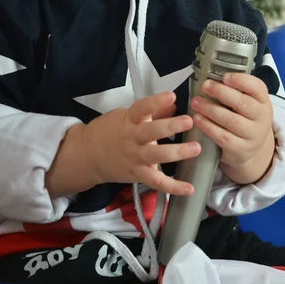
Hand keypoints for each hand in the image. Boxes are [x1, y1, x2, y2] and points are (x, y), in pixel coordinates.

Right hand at [83, 91, 200, 195]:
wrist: (88, 154)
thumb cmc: (111, 130)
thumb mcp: (127, 115)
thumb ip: (152, 112)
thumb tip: (174, 104)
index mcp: (129, 119)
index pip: (142, 108)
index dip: (156, 102)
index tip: (172, 95)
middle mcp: (132, 138)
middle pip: (150, 132)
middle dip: (170, 127)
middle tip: (189, 121)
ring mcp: (134, 157)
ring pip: (155, 156)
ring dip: (176, 153)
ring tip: (196, 149)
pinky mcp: (137, 175)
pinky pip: (156, 182)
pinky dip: (173, 187)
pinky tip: (190, 188)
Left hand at [190, 73, 273, 182]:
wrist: (253, 150)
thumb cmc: (246, 119)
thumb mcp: (249, 103)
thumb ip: (237, 91)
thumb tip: (213, 74)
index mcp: (263, 101)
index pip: (257, 88)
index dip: (241, 81)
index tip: (224, 77)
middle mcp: (262, 118)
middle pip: (243, 103)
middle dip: (221, 92)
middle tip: (205, 85)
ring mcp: (252, 135)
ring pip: (231, 120)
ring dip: (210, 109)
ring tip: (196, 102)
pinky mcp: (240, 149)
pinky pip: (223, 137)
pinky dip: (208, 126)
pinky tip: (198, 119)